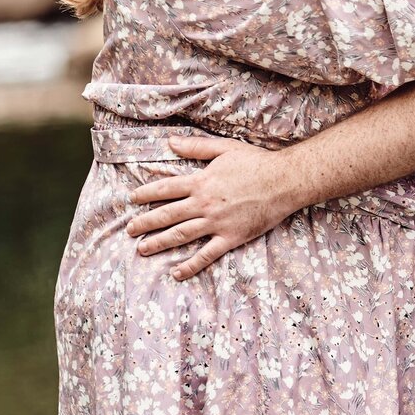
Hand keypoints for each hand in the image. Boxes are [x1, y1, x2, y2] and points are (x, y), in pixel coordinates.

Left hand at [126, 134, 291, 278]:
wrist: (285, 181)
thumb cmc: (257, 162)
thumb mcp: (225, 148)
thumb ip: (196, 147)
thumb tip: (170, 142)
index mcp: (201, 182)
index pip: (165, 188)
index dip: (146, 193)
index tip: (132, 199)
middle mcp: (204, 204)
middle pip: (167, 215)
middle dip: (145, 222)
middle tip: (129, 230)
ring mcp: (216, 223)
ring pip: (180, 235)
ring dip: (159, 242)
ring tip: (142, 249)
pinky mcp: (231, 237)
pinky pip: (207, 255)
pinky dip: (191, 265)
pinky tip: (176, 272)